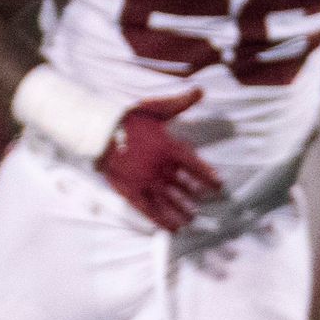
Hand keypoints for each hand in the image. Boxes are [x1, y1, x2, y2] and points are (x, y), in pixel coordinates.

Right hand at [101, 92, 223, 231]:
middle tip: (204, 205)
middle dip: (195, 196)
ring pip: (170, 202)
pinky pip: (150, 211)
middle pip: (184, 187)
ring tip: (192, 220)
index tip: (219, 185)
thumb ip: (180, 103)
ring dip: (182, 212)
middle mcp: (161, 169)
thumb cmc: (129, 118)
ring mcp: (147, 182)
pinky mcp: (132, 191)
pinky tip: (172, 229)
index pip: (195, 166)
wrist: (100, 132)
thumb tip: (201, 90)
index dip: (208, 177)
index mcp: (169, 149)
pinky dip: (162, 221)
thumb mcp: (156, 108)